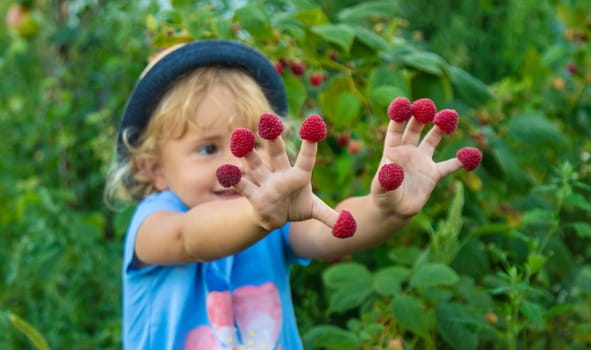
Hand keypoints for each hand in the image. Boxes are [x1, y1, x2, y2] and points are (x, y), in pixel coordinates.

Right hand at [219, 114, 336, 230]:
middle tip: (268, 120)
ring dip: (248, 153)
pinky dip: (234, 180)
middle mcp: (280, 174)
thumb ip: (329, 216)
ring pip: (256, 165)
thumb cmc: (295, 206)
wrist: (274, 216)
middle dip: (272, 139)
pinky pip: (243, 186)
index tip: (314, 123)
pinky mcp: (253, 194)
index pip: (306, 159)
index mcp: (298, 175)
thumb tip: (348, 226)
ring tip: (240, 137)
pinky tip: (226, 172)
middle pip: (276, 154)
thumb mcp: (313, 210)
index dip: (310, 144)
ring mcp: (265, 182)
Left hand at [370, 98, 467, 217]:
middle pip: (414, 129)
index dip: (399, 116)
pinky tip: (472, 153)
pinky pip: (449, 165)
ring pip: (432, 140)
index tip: (404, 103)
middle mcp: (408, 152)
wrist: (395, 211)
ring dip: (440, 128)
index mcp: (392, 151)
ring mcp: (422, 161)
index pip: (396, 130)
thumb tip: (390, 168)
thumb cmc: (384, 197)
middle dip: (420, 116)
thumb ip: (386, 178)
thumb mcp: (382, 188)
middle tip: (428, 105)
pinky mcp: (433, 174)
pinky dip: (461, 160)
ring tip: (450, 115)